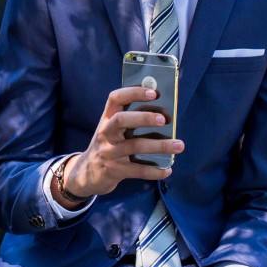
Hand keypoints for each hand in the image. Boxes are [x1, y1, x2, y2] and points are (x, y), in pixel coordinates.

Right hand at [61, 87, 184, 200]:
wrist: (86, 173)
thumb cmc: (107, 146)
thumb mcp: (111, 131)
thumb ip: (129, 121)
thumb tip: (163, 114)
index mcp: (106, 119)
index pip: (115, 99)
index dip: (133, 93)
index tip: (154, 92)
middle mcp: (105, 133)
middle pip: (121, 119)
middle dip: (144, 117)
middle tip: (164, 119)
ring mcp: (108, 152)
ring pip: (135, 145)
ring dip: (160, 145)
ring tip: (179, 145)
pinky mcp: (114, 170)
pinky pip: (138, 170)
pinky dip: (155, 171)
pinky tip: (168, 170)